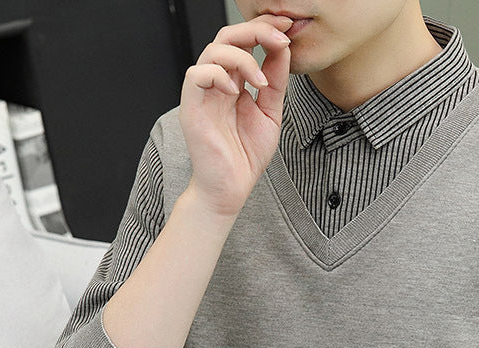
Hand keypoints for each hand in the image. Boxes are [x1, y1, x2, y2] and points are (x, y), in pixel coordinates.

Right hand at [178, 13, 294, 217]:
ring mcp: (203, 94)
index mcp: (233, 81)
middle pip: (227, 36)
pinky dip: (219, 74)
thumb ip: (275, 82)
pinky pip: (197, 74)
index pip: (244, 42)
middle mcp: (216, 83)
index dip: (263, 28)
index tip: (286, 28)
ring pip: (213, 50)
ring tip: (260, 81)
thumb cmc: (246, 156)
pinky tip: (236, 90)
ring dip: (242, 57)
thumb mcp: (270, 113)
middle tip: (279, 38)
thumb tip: (282, 49)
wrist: (231, 188)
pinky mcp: (192, 107)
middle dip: (255, 30)